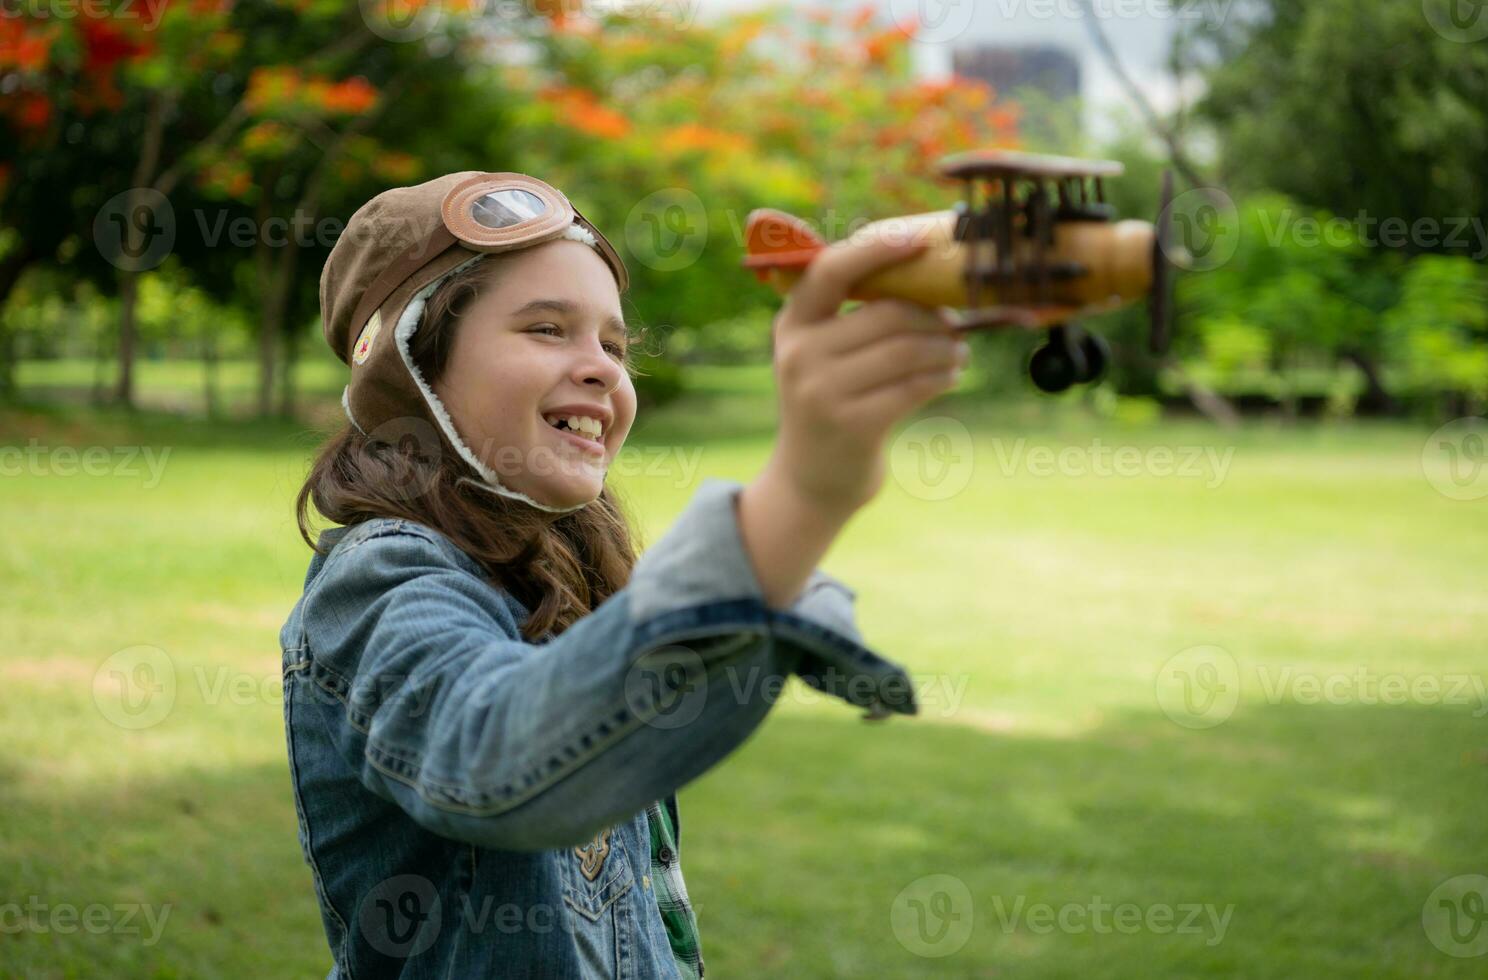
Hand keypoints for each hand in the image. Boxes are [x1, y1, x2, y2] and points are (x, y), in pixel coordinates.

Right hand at [765, 233, 969, 515]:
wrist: (811, 479)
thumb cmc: (832, 402)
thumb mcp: (822, 353)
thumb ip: (853, 314)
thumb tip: (925, 271)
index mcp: (793, 323)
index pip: (832, 270)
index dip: (877, 249)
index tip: (918, 238)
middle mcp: (801, 354)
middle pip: (887, 313)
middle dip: (933, 315)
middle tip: (957, 324)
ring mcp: (823, 392)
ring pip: (907, 350)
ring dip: (946, 348)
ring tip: (959, 352)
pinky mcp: (852, 425)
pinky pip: (914, 387)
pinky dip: (942, 376)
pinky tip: (951, 374)